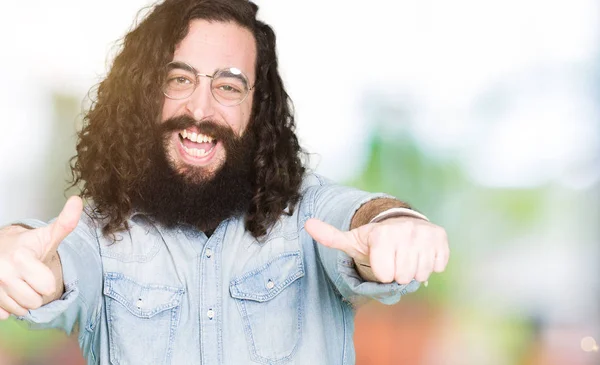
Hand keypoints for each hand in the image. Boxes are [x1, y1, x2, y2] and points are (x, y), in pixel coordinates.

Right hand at [0, 196, 81, 319]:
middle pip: (34, 302)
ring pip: (20, 310)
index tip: (39, 270)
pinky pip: (5, 315)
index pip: (46, 287)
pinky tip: (8, 291)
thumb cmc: (27, 246)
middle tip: (30, 278)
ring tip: (20, 282)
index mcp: (20, 258)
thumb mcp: (48, 235)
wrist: (1, 249)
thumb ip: (66, 222)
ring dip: (23, 300)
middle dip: (36, 292)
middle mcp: (3, 273)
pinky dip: (9, 306)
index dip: (47, 281)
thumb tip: (77, 200)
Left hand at [305, 216, 448, 283]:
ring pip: (421, 273)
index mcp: (381, 234)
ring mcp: (424, 233)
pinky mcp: (440, 236)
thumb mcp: (352, 240)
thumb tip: (307, 224)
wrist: (401, 226)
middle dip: (397, 273)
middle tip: (394, 259)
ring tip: (406, 256)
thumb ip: (330, 236)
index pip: (384, 275)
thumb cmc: (374, 241)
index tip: (380, 259)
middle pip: (402, 277)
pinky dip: (431, 265)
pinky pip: (438, 266)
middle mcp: (404, 230)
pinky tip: (421, 253)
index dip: (381, 272)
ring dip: (414, 270)